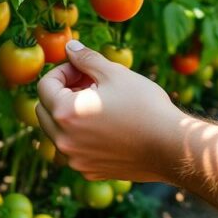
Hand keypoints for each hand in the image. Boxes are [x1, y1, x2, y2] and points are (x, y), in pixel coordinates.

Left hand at [35, 40, 189, 183]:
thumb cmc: (146, 107)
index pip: (44, 86)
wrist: (173, 147)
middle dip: (61, 93)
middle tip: (89, 84)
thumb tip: (69, 47)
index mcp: (65, 114)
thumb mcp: (115, 74)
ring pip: (57, 131)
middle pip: (44, 109)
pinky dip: (80, 135)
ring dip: (69, 114)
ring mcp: (74, 159)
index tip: (83, 70)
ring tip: (99, 104)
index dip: (62, 72)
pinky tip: (106, 126)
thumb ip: (86, 59)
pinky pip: (73, 149)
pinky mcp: (88, 171)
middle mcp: (63, 141)